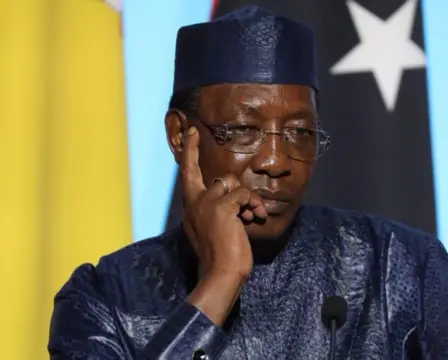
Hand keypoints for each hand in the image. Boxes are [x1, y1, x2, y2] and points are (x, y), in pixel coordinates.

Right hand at [180, 126, 267, 278]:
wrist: (220, 273)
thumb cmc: (221, 257)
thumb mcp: (214, 230)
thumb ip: (219, 211)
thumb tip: (238, 202)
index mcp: (191, 209)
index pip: (187, 176)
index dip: (189, 153)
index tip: (190, 133)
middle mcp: (194, 203)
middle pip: (205, 174)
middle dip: (201, 158)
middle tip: (200, 143)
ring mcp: (206, 203)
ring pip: (230, 183)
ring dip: (248, 198)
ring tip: (253, 214)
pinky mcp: (222, 207)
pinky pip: (244, 194)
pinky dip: (254, 205)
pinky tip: (257, 217)